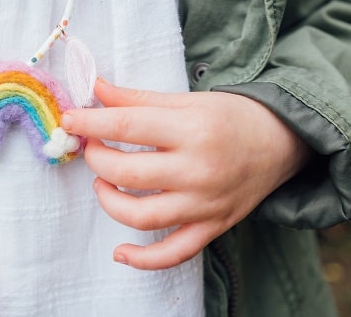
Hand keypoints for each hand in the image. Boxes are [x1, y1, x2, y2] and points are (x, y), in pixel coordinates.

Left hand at [61, 78, 309, 270]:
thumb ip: (138, 98)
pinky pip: (174, 254)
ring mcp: (205, 203)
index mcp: (192, 129)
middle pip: (127, 172)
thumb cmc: (230, 116)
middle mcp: (198, 169)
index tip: (69, 120)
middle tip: (92, 147)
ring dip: (109, 201)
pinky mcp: (212, 227)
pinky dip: (143, 260)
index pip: (126, 126)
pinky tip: (120, 252)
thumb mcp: (186, 100)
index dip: (90, 123)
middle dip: (96, 159)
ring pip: (142, 216)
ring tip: (103, 183)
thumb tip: (95, 90)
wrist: (281, 142)